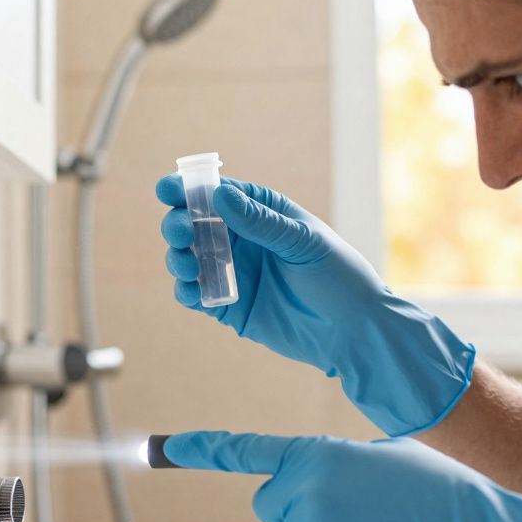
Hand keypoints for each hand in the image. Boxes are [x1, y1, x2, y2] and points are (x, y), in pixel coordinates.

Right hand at [157, 175, 474, 434]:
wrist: (354, 332)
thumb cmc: (339, 278)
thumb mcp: (302, 243)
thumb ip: (261, 223)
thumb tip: (219, 196)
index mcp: (262, 213)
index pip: (218, 193)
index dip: (188, 189)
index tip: (167, 189)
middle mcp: (242, 240)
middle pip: (194, 225)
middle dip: (179, 225)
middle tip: (181, 232)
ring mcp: (233, 273)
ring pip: (188, 259)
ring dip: (178, 258)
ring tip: (186, 264)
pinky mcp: (228, 307)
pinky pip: (195, 295)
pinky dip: (186, 291)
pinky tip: (191, 289)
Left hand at [163, 430, 521, 521]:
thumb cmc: (446, 498)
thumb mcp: (386, 456)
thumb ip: (336, 464)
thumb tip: (310, 480)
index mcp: (318, 453)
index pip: (247, 451)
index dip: (198, 450)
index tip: (153, 448)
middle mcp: (304, 490)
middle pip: (270, 510)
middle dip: (303, 517)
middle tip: (359, 520)